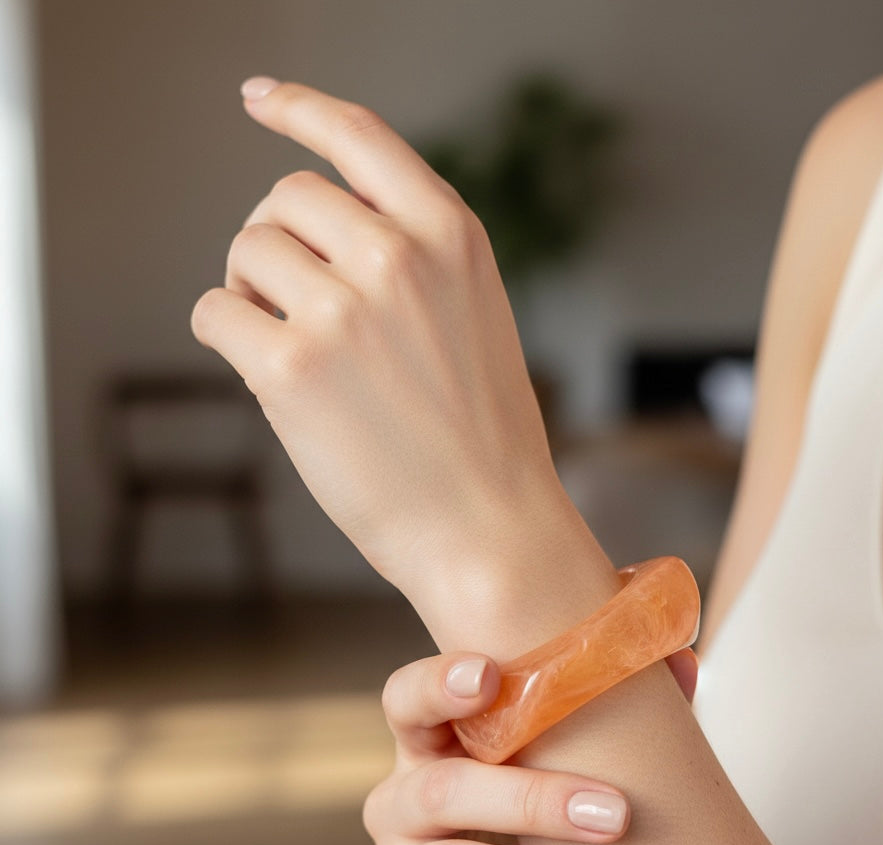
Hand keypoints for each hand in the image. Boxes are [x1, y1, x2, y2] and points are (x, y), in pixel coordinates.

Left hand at [191, 78, 594, 639]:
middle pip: (286, 198)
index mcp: (451, 238)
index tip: (259, 99)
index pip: (360, 138)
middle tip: (289, 298)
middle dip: (276, 240)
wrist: (487, 528)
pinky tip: (268, 374)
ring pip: (247, 250)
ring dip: (252, 291)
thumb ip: (413, 258)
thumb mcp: (474, 317)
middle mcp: (398, 258)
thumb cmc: (480, 437)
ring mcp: (343, 310)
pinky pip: (216, 311)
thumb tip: (315, 223)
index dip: (301, 109)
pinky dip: (228, 334)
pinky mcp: (292, 368)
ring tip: (291, 346)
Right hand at [362, 651, 637, 844]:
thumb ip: (619, 723)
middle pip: (438, 789)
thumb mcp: (580, 780)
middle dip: (529, 798)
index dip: (435, 685)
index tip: (489, 675)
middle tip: (616, 815)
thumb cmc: (558, 843)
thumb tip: (685, 666)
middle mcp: (397, 809)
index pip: (406, 701)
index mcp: (432, 750)